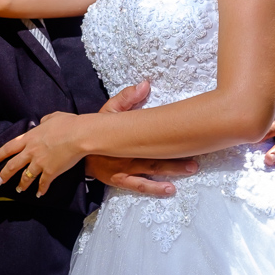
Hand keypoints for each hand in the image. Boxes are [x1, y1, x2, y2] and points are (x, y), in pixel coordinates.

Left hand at [0, 111, 84, 196]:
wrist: (79, 135)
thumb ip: (44, 121)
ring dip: (21, 185)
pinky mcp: (50, 172)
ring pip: (26, 177)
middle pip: (12, 165)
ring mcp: (39, 163)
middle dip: (4, 175)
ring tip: (18, 190)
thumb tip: (42, 122)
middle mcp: (31, 151)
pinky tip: (39, 194)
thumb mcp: (52, 117)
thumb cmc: (68, 123)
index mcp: (29, 137)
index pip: (9, 147)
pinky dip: (41, 190)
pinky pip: (43, 183)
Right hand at [84, 81, 198, 196]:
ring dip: (172, 169)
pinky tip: (170, 189)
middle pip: (154, 151)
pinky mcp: (119, 179)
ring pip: (150, 168)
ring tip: (191, 168)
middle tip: (197, 154)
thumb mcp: (108, 111)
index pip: (149, 131)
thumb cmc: (98, 129)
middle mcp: (126, 150)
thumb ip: (126, 98)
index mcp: (125, 133)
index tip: (187, 129)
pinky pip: (139, 185)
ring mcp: (123, 167)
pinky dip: (155, 188)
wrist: (77, 149)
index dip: (168, 132)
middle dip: (177, 153)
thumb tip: (145, 84)